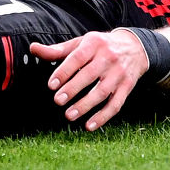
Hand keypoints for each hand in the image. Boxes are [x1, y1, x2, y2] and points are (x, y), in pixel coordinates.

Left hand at [29, 29, 148, 129]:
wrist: (135, 47)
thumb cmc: (100, 47)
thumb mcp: (80, 43)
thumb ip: (57, 50)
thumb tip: (33, 48)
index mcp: (94, 44)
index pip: (77, 58)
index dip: (64, 71)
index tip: (51, 85)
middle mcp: (108, 58)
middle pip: (90, 75)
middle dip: (73, 89)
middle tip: (57, 101)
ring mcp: (119, 74)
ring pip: (102, 92)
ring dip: (86, 105)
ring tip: (69, 116)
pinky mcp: (127, 87)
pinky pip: (116, 104)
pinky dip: (103, 117)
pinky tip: (90, 126)